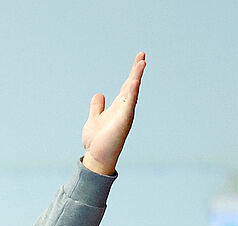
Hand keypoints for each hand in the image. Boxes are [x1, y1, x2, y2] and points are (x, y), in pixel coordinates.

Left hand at [80, 51, 144, 176]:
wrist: (96, 158)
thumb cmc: (97, 141)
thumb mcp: (94, 118)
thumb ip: (97, 107)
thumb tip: (99, 94)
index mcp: (118, 107)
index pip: (127, 86)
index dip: (133, 72)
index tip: (139, 58)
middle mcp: (124, 109)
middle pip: (132, 86)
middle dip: (137, 71)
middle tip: (142, 56)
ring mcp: (124, 114)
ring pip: (132, 92)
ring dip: (137, 77)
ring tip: (141, 63)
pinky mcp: (123, 121)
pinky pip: (128, 104)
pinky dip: (132, 92)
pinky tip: (134, 81)